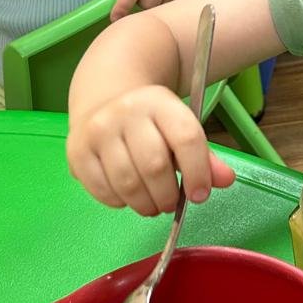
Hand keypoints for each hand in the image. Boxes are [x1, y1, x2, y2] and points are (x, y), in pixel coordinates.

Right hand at [67, 85, 235, 215]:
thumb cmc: (151, 122)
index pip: (186, 138)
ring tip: (152, 204)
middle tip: (170, 203)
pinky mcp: (77, 151)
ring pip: (127, 184)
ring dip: (145, 205)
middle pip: (154, 166)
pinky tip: (127, 196)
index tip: (199, 195)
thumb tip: (225, 180)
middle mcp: (126, 112)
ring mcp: (97, 131)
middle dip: (167, 196)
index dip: (198, 173)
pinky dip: (120, 203)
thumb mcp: (181, 127)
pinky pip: (103, 191)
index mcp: (160, 102)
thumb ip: (205, 156)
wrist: (104, 97)